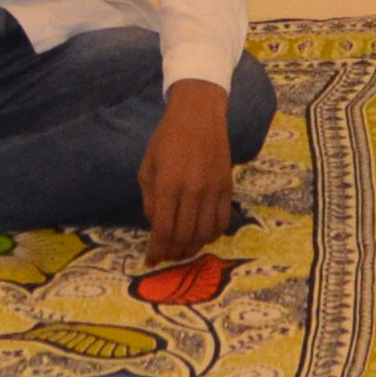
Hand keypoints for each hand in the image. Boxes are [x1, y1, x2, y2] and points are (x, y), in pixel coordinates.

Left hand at [139, 80, 237, 262]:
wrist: (199, 115)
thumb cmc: (167, 139)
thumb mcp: (148, 167)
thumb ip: (151, 200)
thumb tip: (156, 227)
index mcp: (169, 185)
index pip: (163, 230)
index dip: (157, 251)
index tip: (151, 261)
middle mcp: (193, 190)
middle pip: (184, 237)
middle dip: (173, 252)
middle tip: (167, 256)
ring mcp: (213, 190)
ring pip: (205, 233)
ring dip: (192, 248)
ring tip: (183, 250)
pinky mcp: (228, 187)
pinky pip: (223, 221)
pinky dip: (212, 235)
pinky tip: (203, 236)